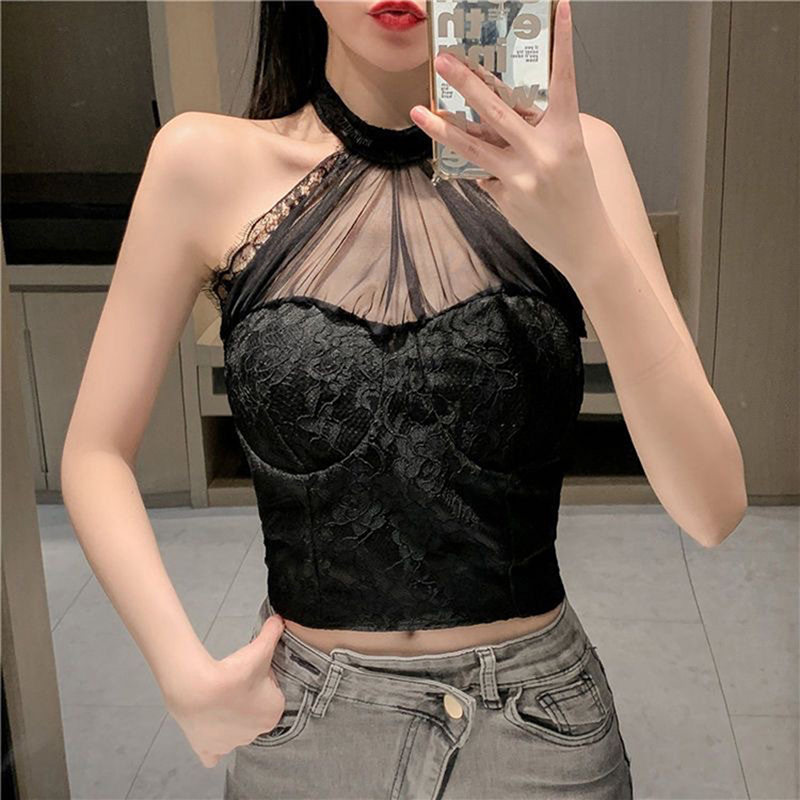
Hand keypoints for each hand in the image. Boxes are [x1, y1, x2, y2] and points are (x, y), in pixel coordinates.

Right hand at [166, 613, 285, 767]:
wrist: (198, 688)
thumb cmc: (232, 672)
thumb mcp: (260, 647)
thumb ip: (272, 632)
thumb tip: (279, 620)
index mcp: (273, 713)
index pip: (271, 693)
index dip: (261, 679)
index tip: (250, 671)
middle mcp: (255, 734)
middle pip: (253, 711)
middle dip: (247, 699)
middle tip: (234, 683)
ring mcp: (232, 743)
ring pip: (236, 731)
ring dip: (231, 718)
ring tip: (220, 698)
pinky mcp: (208, 749)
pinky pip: (214, 754)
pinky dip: (213, 746)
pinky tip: (212, 730)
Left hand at [409, 0, 613, 284]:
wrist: (585, 244)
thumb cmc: (581, 197)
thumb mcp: (572, 155)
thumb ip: (542, 133)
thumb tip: (503, 118)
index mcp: (567, 136)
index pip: (563, 82)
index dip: (563, 44)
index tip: (557, 8)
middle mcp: (541, 154)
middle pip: (497, 111)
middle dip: (466, 83)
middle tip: (443, 60)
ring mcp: (519, 179)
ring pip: (473, 146)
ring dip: (442, 127)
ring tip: (418, 111)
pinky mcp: (504, 199)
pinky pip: (482, 174)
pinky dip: (479, 167)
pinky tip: (475, 167)